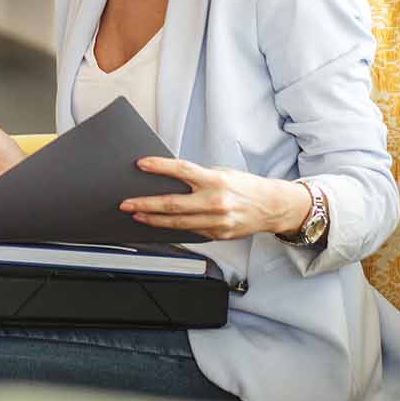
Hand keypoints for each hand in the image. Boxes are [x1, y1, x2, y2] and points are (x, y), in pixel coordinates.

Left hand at [119, 158, 313, 240]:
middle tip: (127, 203)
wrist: (272, 207)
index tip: (141, 164)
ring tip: (137, 215)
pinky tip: (159, 224)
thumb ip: (198, 177)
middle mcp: (215, 202)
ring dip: (153, 220)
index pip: (181, 170)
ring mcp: (217, 222)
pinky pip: (190, 232)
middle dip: (146, 204)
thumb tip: (169, 177)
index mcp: (215, 180)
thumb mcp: (222, 173)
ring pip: (177, 223)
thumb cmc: (246, 186)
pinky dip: (173, 228)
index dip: (159, 167)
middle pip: (173, 204)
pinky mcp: (218, 235)